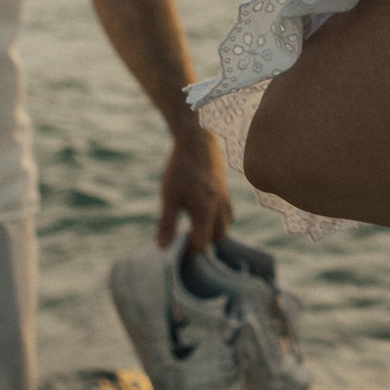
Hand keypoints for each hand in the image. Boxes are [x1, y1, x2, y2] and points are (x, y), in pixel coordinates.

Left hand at [157, 125, 235, 254]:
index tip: (177, 248)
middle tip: (186, 239)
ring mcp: (225, 197)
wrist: (197, 138)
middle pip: (217, 237)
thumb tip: (162, 247)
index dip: (190, 251)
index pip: (203, 245)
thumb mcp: (169, 196)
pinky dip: (218, 216)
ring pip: (225, 223)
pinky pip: (227, 209)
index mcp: (205, 212)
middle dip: (204, 242)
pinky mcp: (225, 187)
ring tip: (196, 227)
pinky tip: (204, 210)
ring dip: (213, 230)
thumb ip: (166, 223)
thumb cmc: (181, 168)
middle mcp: (219, 207)